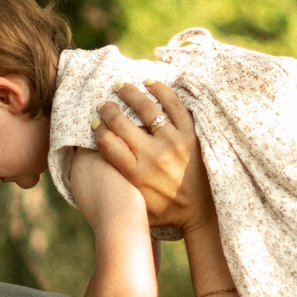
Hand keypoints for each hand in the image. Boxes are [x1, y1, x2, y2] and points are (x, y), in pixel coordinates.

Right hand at [95, 84, 209, 233]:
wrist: (201, 213)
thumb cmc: (165, 212)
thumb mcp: (136, 204)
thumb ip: (118, 183)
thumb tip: (98, 163)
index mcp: (136, 174)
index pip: (107, 143)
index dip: (98, 130)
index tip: (95, 123)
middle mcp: (152, 156)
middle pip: (121, 123)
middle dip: (108, 110)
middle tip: (103, 104)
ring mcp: (173, 142)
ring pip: (146, 108)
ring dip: (130, 94)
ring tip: (121, 87)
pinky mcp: (190, 135)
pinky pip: (175, 106)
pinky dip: (161, 91)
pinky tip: (150, 83)